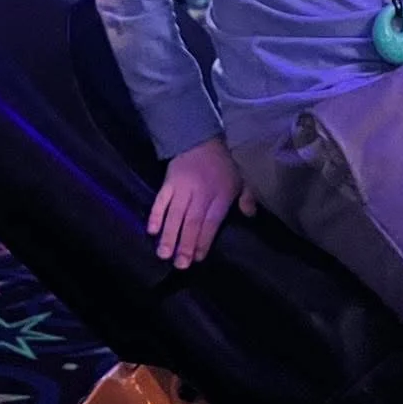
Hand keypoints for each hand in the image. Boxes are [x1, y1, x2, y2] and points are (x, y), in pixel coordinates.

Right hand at [148, 138, 256, 268]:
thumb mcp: (240, 179)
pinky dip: (155, 215)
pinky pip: (160, 200)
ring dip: (169, 234)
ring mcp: (182, 188)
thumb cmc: (221, 165)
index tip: (198, 257)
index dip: (204, 240)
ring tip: (163, 254)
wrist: (199, 139)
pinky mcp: (168, 183)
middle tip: (180, 264)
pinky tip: (151, 230)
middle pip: (192, 221)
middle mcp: (201, 193)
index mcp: (220, 194)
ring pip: (175, 214)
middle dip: (185, 244)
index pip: (212, 221)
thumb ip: (246, 198)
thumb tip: (251, 215)